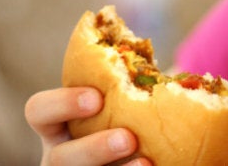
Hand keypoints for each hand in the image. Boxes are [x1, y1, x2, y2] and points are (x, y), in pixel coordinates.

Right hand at [25, 87, 150, 165]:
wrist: (144, 148)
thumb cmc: (132, 116)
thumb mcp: (125, 100)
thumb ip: (135, 85)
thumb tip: (189, 71)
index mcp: (58, 125)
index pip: (39, 111)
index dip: (62, 103)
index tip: (97, 97)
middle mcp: (60, 155)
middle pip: (59, 159)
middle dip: (92, 149)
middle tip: (128, 138)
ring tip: (146, 163)